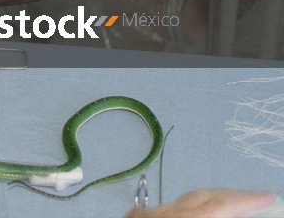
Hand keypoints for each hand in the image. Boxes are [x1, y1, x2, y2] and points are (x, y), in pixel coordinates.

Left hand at [126, 190, 275, 217]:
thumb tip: (229, 216)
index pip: (220, 206)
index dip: (246, 201)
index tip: (267, 197)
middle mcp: (164, 214)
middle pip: (201, 197)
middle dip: (229, 197)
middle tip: (252, 201)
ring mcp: (145, 215)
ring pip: (181, 203)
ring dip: (206, 205)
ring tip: (225, 210)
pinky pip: (161, 211)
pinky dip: (181, 213)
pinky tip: (186, 217)